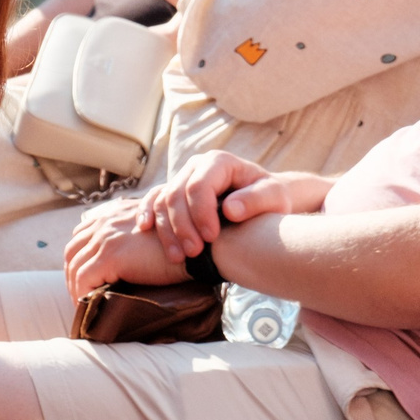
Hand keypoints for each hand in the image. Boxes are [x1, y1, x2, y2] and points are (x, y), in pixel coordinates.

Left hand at [64, 216, 190, 297]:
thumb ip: (138, 232)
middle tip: (80, 291)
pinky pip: (84, 279)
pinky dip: (82, 293)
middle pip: (73, 249)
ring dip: (74, 286)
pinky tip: (89, 305)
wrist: (203, 247)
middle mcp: (107, 221)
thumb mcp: (158, 228)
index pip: (83, 233)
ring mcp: (107, 238)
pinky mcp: (111, 256)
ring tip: (83, 302)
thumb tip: (130, 253)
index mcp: (116, 213)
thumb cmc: (189, 241)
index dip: (79, 255)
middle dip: (72, 272)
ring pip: (74, 265)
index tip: (84, 273)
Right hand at [132, 151, 278, 261]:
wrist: (264, 197)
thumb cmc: (271, 196)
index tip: (211, 238)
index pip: (199, 186)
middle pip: (177, 195)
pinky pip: (154, 200)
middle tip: (193, 253)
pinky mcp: (175, 191)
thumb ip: (255, 201)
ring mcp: (183, 177)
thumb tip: (229, 210)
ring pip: (162, 201)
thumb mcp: (273, 196)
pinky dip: (148, 214)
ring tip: (179, 257)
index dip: (201, 213)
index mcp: (219, 162)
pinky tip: (145, 229)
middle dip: (182, 226)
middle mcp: (196, 166)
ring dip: (167, 230)